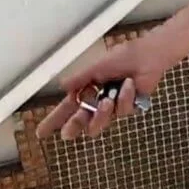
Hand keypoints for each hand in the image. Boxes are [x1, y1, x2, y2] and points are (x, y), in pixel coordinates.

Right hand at [35, 35, 167, 140]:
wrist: (148, 55)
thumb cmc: (123, 57)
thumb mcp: (98, 66)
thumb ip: (81, 78)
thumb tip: (61, 85)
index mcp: (87, 89)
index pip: (67, 108)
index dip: (54, 120)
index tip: (40, 133)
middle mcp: (98, 100)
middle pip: (81, 122)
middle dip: (73, 127)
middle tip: (67, 132)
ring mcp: (113, 106)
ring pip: (99, 123)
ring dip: (102, 114)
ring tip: (107, 101)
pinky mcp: (129, 108)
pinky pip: (122, 111)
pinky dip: (124, 97)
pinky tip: (130, 84)